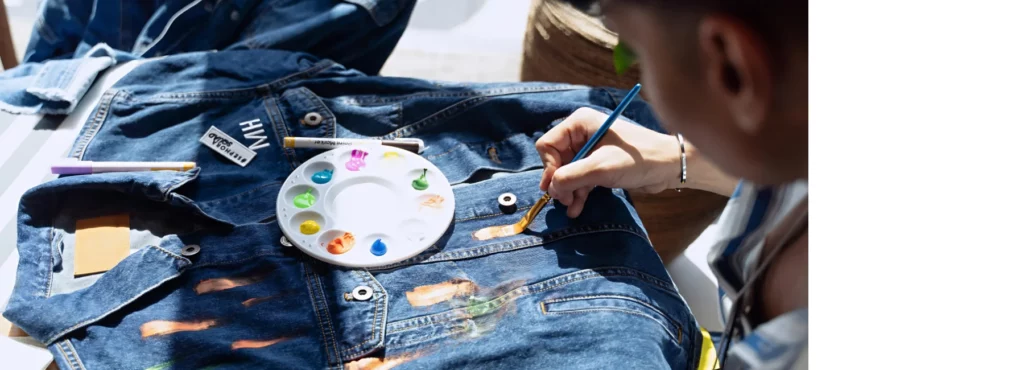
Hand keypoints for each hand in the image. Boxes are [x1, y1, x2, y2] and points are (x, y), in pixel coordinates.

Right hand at [536, 108, 681, 217]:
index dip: (549, 167)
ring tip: (572, 208)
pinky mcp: (599, 164)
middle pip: (556, 160)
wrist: (669, 167)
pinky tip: (577, 208)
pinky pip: (580, 179)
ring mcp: (590, 149)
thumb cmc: (638, 160)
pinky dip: (578, 192)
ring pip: (567, 172)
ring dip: (568, 191)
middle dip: (560, 182)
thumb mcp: (600, 168)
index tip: (558, 186)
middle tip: (565, 200)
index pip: (548, 144)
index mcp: (580, 123)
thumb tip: (551, 188)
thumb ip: (571, 177)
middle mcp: (582, 133)